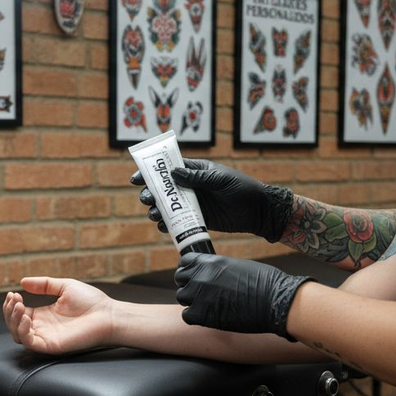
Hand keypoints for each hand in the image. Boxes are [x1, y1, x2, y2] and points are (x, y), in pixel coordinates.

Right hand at [2, 277, 115, 354]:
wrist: (108, 315)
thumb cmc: (92, 302)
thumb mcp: (64, 287)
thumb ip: (44, 285)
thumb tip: (23, 282)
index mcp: (44, 315)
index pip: (19, 313)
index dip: (12, 304)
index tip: (13, 293)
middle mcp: (43, 327)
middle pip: (14, 325)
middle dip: (9, 312)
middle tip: (14, 299)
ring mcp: (46, 337)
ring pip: (18, 336)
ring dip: (13, 321)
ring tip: (18, 306)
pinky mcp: (51, 345)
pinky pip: (30, 343)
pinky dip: (23, 331)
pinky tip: (27, 317)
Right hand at [130, 159, 293, 241]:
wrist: (258, 211)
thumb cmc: (242, 188)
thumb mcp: (220, 180)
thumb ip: (197, 178)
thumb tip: (173, 173)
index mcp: (195, 171)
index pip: (168, 169)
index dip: (150, 173)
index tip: (136, 179)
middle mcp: (191, 187)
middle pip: (163, 189)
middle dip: (151, 194)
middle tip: (147, 199)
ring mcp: (193, 204)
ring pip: (168, 207)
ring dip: (157, 211)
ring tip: (155, 215)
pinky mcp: (197, 220)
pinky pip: (178, 221)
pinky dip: (168, 224)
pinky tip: (163, 226)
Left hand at [174, 253, 313, 339]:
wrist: (275, 301)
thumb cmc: (265, 283)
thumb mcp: (237, 266)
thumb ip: (219, 269)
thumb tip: (212, 276)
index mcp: (211, 261)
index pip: (185, 262)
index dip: (189, 270)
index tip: (195, 277)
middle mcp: (201, 276)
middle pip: (180, 280)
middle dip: (190, 286)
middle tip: (203, 294)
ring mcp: (199, 295)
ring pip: (182, 297)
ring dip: (193, 302)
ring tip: (210, 306)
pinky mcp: (201, 314)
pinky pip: (187, 316)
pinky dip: (196, 317)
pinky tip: (210, 316)